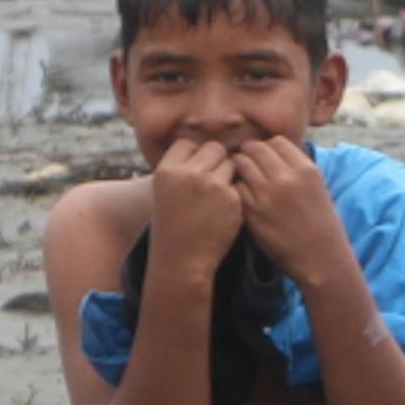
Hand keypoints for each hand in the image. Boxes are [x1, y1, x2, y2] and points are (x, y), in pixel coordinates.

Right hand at [148, 138, 244, 268]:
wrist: (182, 260)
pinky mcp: (232, 198)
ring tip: (214, 199)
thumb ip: (181, 168)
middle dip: (215, 162)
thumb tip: (205, 146)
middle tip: (209, 184)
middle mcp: (188, 174)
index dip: (194, 155)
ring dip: (228, 176)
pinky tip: (222, 212)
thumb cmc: (173, 225)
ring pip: (231, 163)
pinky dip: (234, 195)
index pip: (187, 143)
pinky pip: (239, 184)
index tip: (194, 171)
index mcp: (166, 171)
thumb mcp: (165, 191)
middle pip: (214, 148)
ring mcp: (212, 185)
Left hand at [226, 136, 354, 286]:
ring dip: (239, 168)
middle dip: (249, 153)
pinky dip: (236, 187)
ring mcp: (267, 194)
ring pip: (242, 164)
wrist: (320, 257)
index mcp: (305, 169)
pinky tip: (241, 195)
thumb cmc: (320, 223)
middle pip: (256, 148)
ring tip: (241, 177)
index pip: (277, 141)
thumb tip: (275, 152)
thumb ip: (297, 168)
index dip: (268, 147)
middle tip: (247, 163)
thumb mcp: (318, 187)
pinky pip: (236, 187)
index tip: (264, 156)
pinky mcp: (252, 211)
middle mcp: (286, 177)